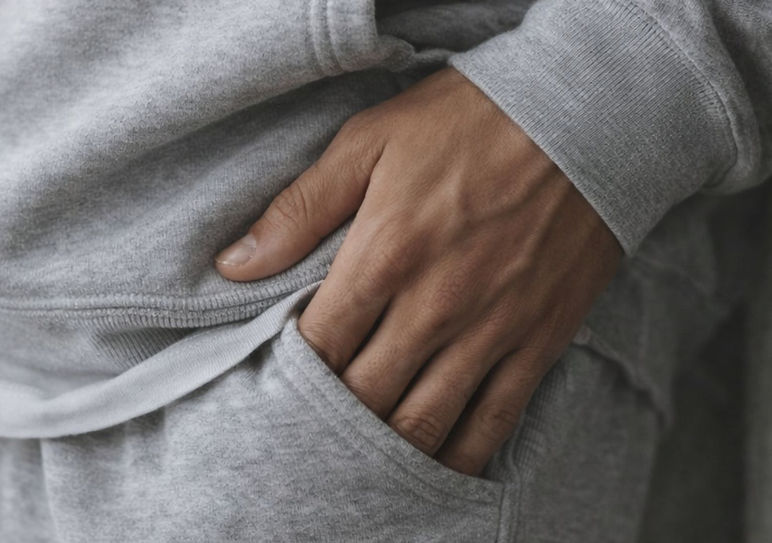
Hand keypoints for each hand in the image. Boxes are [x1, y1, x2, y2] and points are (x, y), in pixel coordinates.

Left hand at [213, 67, 622, 475]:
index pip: (318, 345)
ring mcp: (491, 329)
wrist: (588, 115)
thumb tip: (233, 265)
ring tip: (363, 451)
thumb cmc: (470, 120)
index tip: (283, 372)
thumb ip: (300, 208)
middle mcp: (434, 304)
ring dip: (387, 446)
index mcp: (384, 254)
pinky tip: (435, 465)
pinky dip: (460, 455)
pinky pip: (494, 420)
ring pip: (425, 421)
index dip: (292, 370)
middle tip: (315, 418)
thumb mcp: (370, 141)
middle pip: (364, 394)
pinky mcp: (539, 340)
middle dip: (332, 413)